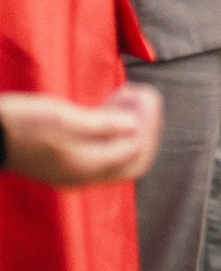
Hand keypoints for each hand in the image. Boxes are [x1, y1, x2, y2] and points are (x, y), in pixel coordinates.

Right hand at [0, 86, 162, 185]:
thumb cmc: (22, 122)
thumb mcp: (64, 117)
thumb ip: (101, 124)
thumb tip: (134, 126)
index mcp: (86, 166)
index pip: (136, 151)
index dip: (148, 124)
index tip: (147, 96)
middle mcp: (83, 175)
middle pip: (132, 158)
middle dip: (145, 128)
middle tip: (143, 98)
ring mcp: (73, 171)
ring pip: (117, 154)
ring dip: (129, 127)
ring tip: (127, 96)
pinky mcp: (64, 162)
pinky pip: (101, 150)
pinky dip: (111, 131)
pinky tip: (108, 106)